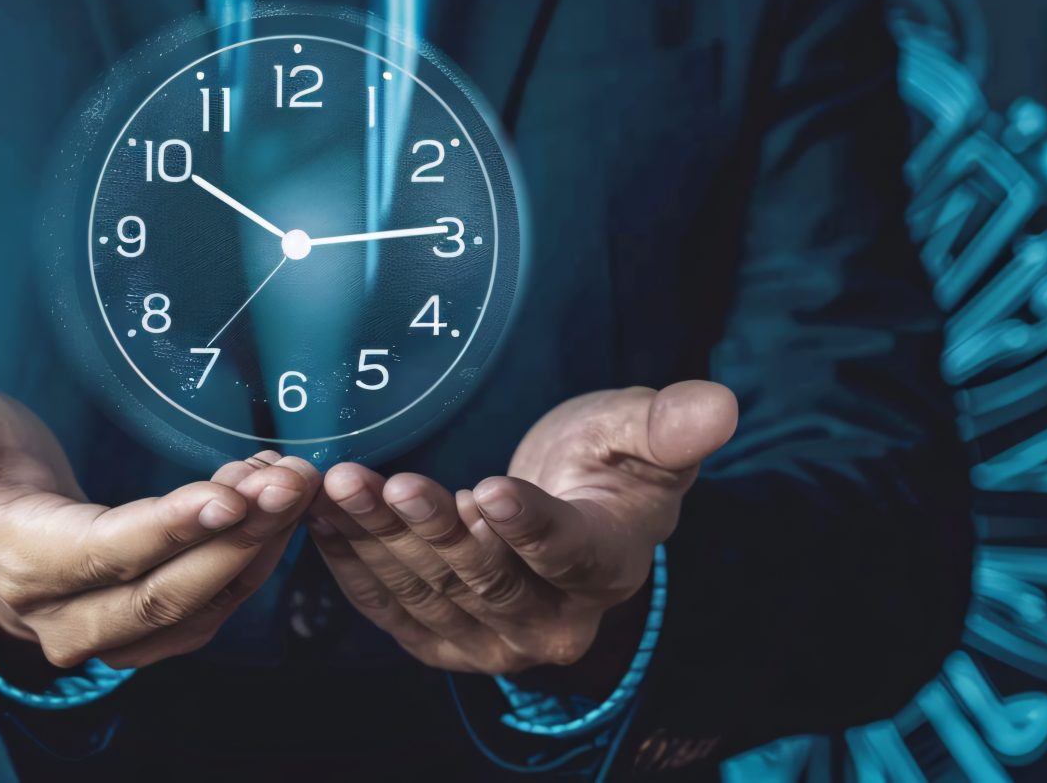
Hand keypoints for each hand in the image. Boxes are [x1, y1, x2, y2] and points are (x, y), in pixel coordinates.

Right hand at [0, 385, 319, 668]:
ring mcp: (105, 633)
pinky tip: (274, 509)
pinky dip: (251, 562)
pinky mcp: (144, 633)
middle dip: (239, 537)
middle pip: (164, 593)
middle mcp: (61, 614)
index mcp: (17, 558)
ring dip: (258, 551)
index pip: (101, 554)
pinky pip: (209, 611)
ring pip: (196, 610)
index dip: (168, 529)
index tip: (231, 492)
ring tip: (293, 484)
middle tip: (292, 478)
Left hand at [308, 382, 737, 677]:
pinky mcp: (442, 640)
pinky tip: (324, 518)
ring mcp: (493, 641)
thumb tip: (721, 404)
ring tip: (343, 486)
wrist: (565, 504)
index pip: (565, 554)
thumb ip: (670, 424)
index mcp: (608, 568)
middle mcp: (553, 624)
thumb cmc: (607, 463)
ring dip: (378, 540)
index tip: (485, 488)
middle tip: (387, 481)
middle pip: (485, 579)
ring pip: (429, 593)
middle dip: (431, 528)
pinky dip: (352, 564)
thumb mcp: (639, 432)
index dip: (527, 526)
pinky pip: (390, 611)